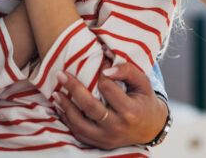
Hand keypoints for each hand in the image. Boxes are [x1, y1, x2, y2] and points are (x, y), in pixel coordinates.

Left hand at [53, 63, 168, 147]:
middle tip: (60, 74)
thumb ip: (127, 71)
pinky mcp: (100, 144)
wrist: (150, 127)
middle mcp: (117, 127)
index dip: (100, 72)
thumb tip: (106, 68)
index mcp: (130, 111)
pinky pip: (79, 134)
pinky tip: (62, 108)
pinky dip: (68, 121)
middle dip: (73, 89)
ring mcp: (107, 138)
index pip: (108, 88)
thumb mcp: (143, 83)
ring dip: (65, 108)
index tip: (97, 62)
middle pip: (90, 107)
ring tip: (55, 93)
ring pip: (80, 125)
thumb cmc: (144, 100)